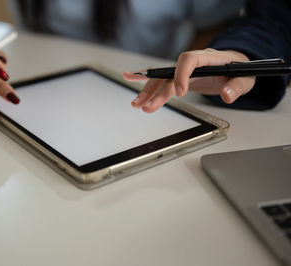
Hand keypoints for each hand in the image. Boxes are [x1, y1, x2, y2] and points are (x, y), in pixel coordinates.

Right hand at [123, 48, 255, 112]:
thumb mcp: (245, 78)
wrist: (234, 65)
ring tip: (136, 104)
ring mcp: (182, 69)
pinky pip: (160, 77)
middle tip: (147, 107)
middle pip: (169, 73)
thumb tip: (227, 95)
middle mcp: (190, 62)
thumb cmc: (239, 71)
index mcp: (207, 58)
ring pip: (161, 78)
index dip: (182, 75)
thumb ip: (236, 86)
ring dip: (147, 91)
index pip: (189, 60)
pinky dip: (144, 78)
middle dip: (157, 91)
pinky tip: (129, 76)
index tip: (181, 93)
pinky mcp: (178, 77)